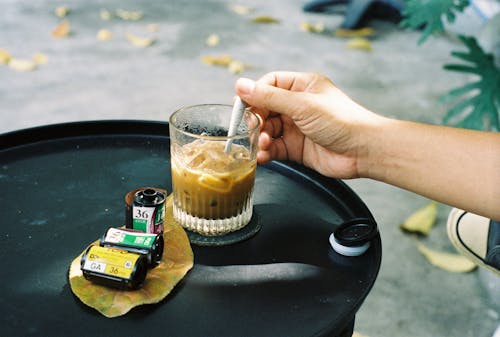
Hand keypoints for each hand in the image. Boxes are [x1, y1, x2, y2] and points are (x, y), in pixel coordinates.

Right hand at [235, 71, 380, 178]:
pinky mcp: (296, 148)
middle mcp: (298, 106)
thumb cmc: (342, 121)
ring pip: (267, 130)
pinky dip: (266, 152)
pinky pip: (274, 148)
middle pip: (265, 109)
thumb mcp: (302, 105)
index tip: (241, 106)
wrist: (363, 151)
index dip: (253, 94)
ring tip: (262, 144)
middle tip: (252, 129)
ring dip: (260, 137)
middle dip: (256, 120)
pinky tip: (263, 156)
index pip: (269, 84)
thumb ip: (269, 97)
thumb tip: (241, 85)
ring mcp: (296, 127)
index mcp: (302, 86)